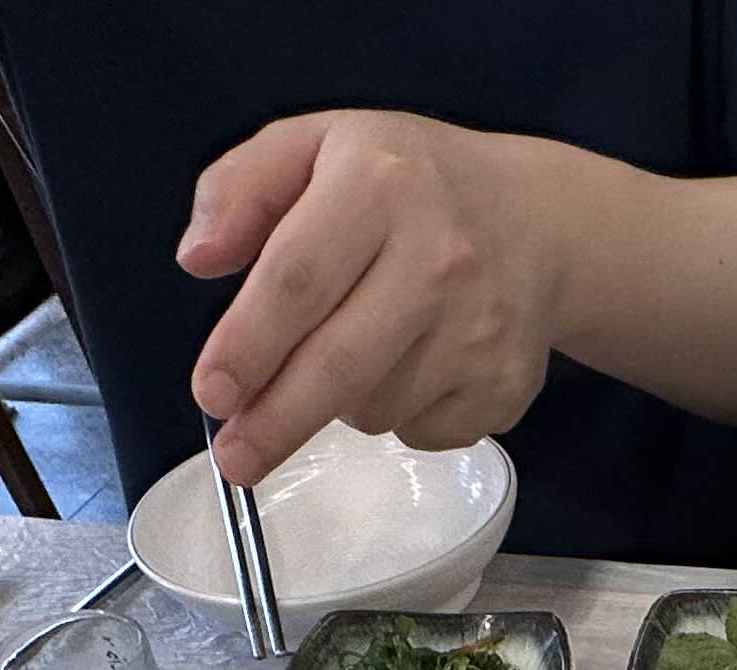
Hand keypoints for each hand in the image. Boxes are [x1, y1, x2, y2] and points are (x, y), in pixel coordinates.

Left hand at [180, 112, 555, 483]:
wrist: (538, 223)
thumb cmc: (410, 186)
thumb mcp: (317, 146)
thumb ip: (242, 187)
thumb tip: (197, 258)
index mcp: (380, 185)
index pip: (298, 281)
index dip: (246, 346)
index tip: (211, 393)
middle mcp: (438, 259)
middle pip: (338, 366)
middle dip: (275, 421)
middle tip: (236, 456)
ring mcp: (479, 330)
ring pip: (375, 409)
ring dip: (338, 403)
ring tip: (352, 350)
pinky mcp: (504, 385)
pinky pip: (420, 430)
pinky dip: (396, 415)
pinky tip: (409, 365)